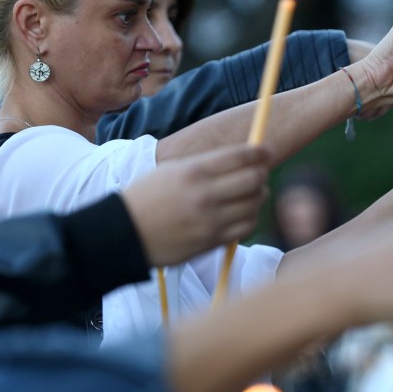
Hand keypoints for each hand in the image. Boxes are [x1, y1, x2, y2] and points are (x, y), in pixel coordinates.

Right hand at [122, 145, 268, 267]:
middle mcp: (205, 194)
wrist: (125, 233)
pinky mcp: (212, 240)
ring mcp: (210, 219)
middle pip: (254, 179)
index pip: (240, 156)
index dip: (260, 151)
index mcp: (194, 171)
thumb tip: (241, 159)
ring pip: (254, 204)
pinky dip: (250, 218)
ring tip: (251, 194)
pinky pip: (246, 227)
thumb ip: (205, 165)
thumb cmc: (147, 198)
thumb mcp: (172, 170)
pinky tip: (242, 214)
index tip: (268, 150)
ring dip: (258, 197)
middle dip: (261, 174)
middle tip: (259, 174)